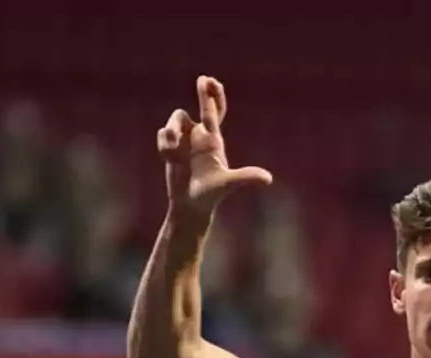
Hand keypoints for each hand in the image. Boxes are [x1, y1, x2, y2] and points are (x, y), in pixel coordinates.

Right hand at [157, 75, 272, 223]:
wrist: (191, 206)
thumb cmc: (212, 195)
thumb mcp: (228, 184)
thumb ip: (246, 178)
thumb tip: (268, 179)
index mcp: (214, 140)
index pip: (215, 113)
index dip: (213, 99)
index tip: (210, 83)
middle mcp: (200, 136)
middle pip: (201, 106)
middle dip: (204, 93)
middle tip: (204, 78)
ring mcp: (184, 141)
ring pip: (176, 120)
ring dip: (172, 130)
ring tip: (173, 150)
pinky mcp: (170, 148)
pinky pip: (163, 135)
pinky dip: (163, 144)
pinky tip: (168, 158)